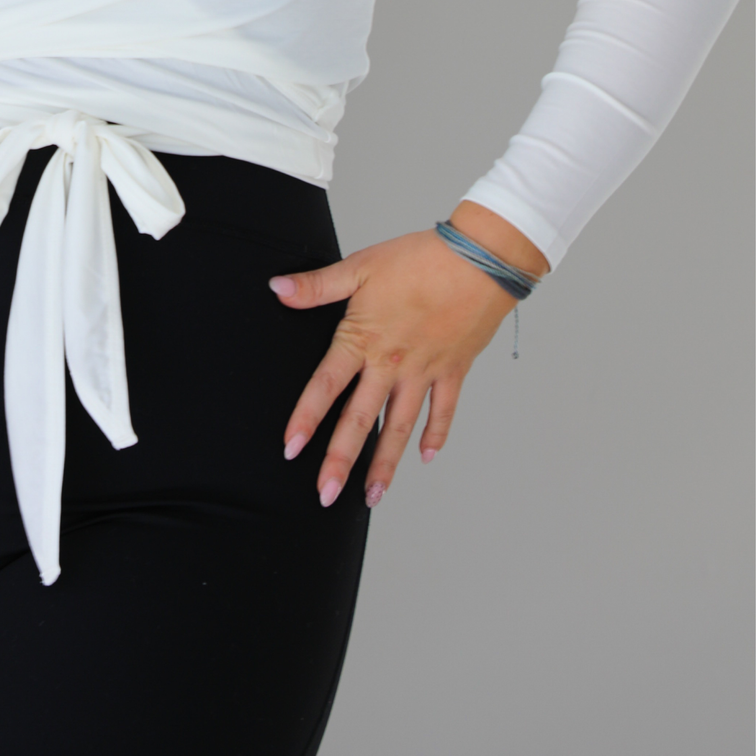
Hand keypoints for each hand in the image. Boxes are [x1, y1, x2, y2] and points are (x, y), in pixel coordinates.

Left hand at [270, 208, 548, 507]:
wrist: (478, 259)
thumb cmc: (419, 259)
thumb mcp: (361, 267)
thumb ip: (317, 286)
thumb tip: (277, 288)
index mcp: (364, 339)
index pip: (326, 386)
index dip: (305, 417)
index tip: (290, 448)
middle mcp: (391, 364)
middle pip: (360, 420)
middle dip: (341, 460)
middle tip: (326, 495)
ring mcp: (424, 372)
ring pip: (400, 427)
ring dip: (386, 463)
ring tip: (373, 496)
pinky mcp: (453, 371)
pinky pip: (444, 411)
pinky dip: (436, 435)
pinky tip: (426, 458)